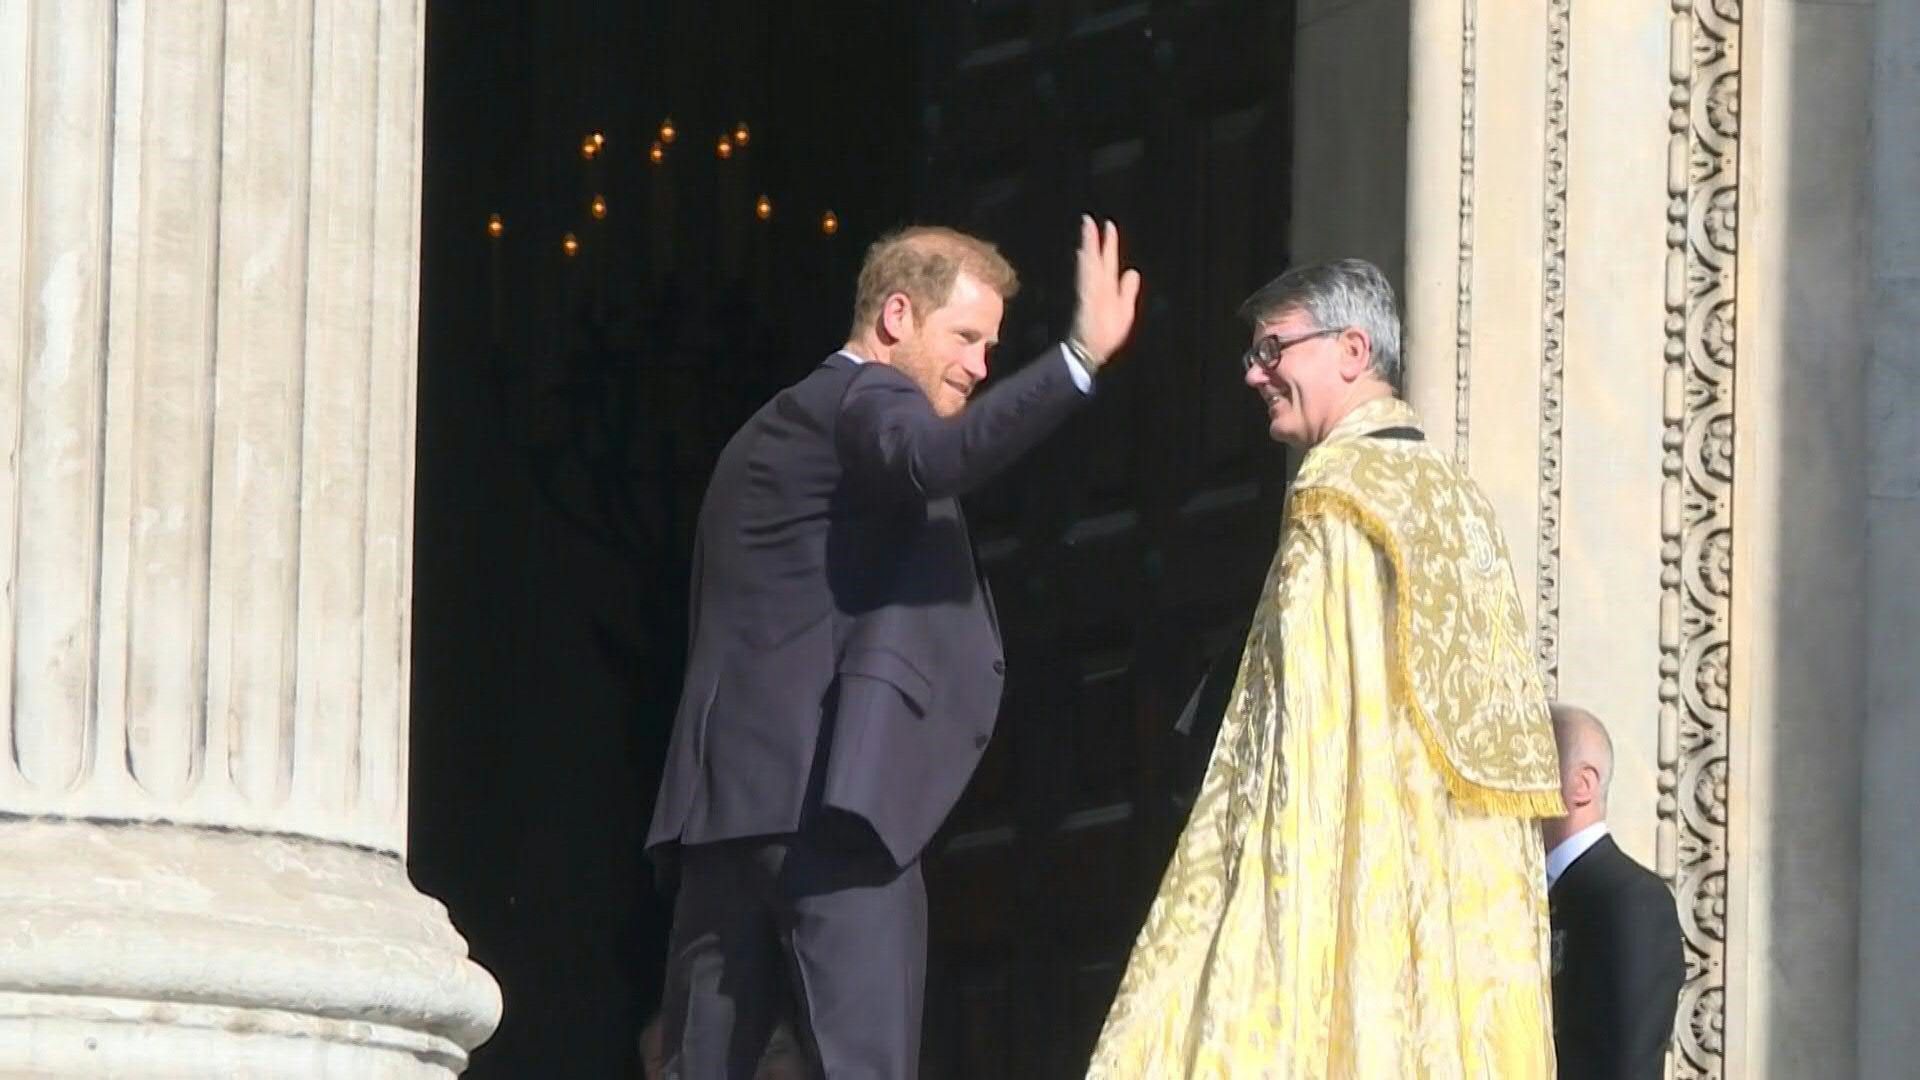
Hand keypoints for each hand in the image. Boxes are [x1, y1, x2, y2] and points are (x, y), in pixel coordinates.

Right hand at [1069, 215, 1141, 370]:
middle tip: (1089, 221)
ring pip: (1089, 265)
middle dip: (1093, 240)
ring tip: (1087, 231)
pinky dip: (1086, 267)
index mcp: (1107, 288)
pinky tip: (1084, 255)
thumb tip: (1132, 271)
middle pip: (1095, 259)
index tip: (1109, 226)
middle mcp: (1098, 287)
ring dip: (1088, 248)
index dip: (1109, 244)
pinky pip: (1086, 280)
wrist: (1092, 351)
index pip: (1108, 261)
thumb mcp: (1125, 309)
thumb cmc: (1107, 334)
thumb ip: (1128, 290)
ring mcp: (1091, 293)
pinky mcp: (1087, 301)